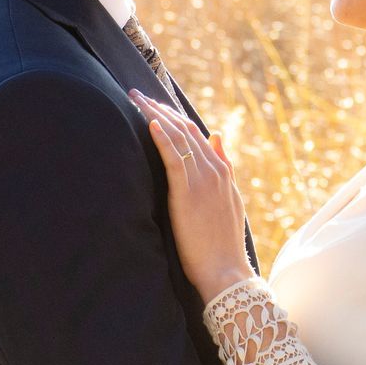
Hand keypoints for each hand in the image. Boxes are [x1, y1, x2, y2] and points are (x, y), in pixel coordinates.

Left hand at [130, 91, 253, 301]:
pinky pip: (175, 158)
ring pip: (178, 138)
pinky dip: (163, 138)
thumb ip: (223, 167)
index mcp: (223, 172)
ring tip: (135, 99)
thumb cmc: (223, 243)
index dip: (174, 116)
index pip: (196, 134)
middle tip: (136, 93)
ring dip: (156, 114)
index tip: (154, 104)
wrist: (226, 270)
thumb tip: (216, 137)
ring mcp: (203, 181)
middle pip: (184, 129)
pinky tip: (150, 123)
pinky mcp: (188, 193)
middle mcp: (214, 170)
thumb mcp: (230, 200)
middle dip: (159, 108)